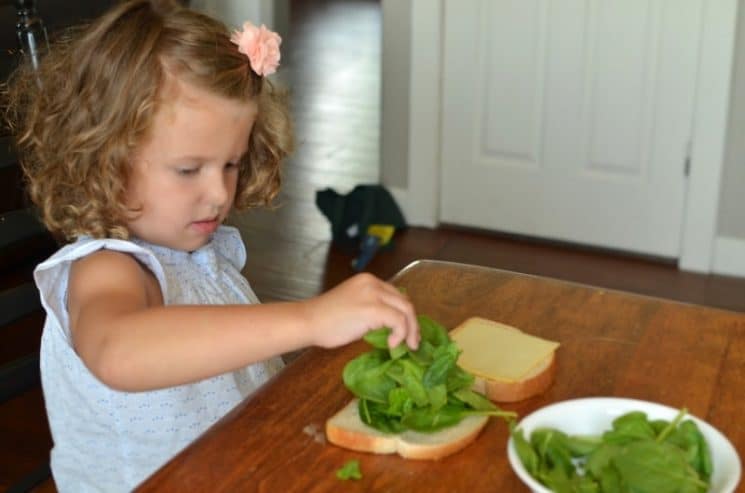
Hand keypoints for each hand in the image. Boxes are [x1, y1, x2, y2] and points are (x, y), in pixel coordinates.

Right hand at [304, 273, 419, 349]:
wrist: (308, 321)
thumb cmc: (325, 319)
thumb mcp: (354, 305)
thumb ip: (372, 308)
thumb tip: (392, 324)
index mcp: (368, 281)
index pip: (396, 295)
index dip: (405, 314)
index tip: (406, 331)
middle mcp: (373, 283)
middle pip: (404, 302)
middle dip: (412, 324)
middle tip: (413, 342)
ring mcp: (374, 294)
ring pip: (406, 310)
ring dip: (411, 330)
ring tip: (407, 346)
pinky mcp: (374, 309)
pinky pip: (398, 321)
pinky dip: (401, 334)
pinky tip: (392, 344)